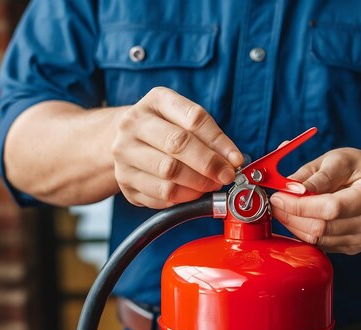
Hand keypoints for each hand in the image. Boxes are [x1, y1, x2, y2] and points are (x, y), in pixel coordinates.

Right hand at [112, 87, 242, 207]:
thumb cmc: (165, 129)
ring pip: (168, 173)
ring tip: (210, 185)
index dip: (219, 142)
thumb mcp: (185, 121)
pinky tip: (191, 193)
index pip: (193, 118)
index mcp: (156, 101)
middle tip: (225, 176)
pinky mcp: (124, 181)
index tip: (236, 160)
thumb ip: (210, 138)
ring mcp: (124, 153)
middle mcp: (133, 124)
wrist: (125, 140)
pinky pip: (159, 195)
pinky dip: (182, 198)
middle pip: (177, 144)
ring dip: (197, 184)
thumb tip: (232, 162)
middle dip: (208, 164)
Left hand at [269, 148, 360, 254]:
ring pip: (318, 239)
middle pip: (322, 227)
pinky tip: (299, 218)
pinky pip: (321, 245)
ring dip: (294, 225)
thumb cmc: (356, 169)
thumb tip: (289, 189)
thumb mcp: (337, 159)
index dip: (299, 205)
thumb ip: (314, 175)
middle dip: (291, 216)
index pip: (330, 207)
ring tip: (285, 209)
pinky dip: (304, 232)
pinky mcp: (355, 247)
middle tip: (275, 203)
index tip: (278, 196)